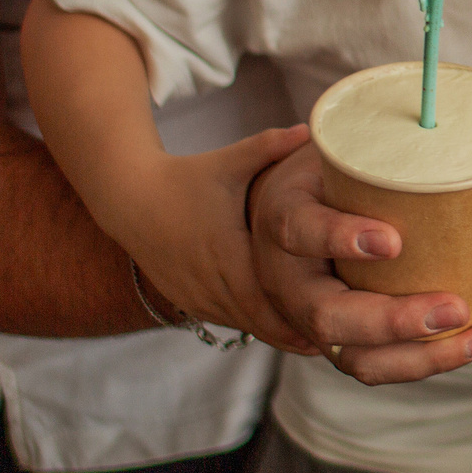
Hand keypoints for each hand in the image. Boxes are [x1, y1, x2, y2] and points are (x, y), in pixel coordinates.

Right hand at [126, 124, 320, 353]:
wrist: (128, 198)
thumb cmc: (184, 178)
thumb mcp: (229, 163)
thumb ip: (269, 147)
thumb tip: (310, 129)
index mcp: (225, 252)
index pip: (265, 296)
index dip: (298, 314)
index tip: (333, 326)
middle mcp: (211, 282)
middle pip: (261, 319)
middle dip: (300, 331)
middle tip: (343, 343)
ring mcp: (198, 296)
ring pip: (247, 325)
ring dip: (282, 333)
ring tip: (327, 344)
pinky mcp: (190, 301)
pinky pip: (231, 321)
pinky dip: (260, 326)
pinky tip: (293, 333)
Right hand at [249, 138, 471, 384]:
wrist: (295, 214)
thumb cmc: (333, 174)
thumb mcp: (338, 150)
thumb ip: (370, 141)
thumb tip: (434, 119)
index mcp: (283, 217)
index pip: (300, 230)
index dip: (340, 238)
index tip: (391, 240)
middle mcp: (287, 280)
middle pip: (327, 316)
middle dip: (393, 322)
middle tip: (456, 308)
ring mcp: (312, 318)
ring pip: (357, 359)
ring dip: (427, 357)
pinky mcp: (345, 341)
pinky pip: (385, 363)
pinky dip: (438, 355)